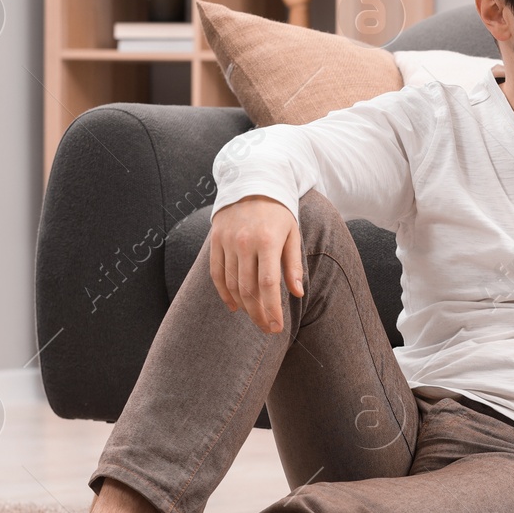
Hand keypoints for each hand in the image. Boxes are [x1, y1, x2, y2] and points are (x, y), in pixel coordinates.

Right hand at [209, 195, 302, 332]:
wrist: (251, 184)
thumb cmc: (278, 212)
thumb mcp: (292, 234)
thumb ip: (293, 264)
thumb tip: (297, 293)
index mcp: (267, 241)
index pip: (268, 284)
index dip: (272, 309)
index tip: (277, 326)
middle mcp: (244, 243)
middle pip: (248, 289)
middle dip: (258, 313)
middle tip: (268, 328)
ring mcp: (227, 242)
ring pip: (232, 284)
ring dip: (244, 306)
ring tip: (255, 318)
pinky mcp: (215, 241)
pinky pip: (216, 273)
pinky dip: (224, 293)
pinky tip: (235, 306)